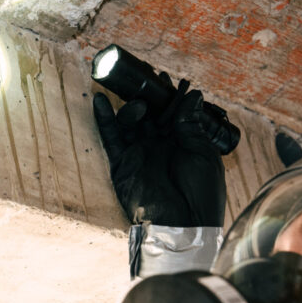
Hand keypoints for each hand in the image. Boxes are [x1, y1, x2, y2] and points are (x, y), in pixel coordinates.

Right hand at [93, 85, 227, 226]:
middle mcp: (158, 146)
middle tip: (144, 79)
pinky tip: (99, 100)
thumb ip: (192, 124)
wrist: (183, 224)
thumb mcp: (202, 152)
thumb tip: (193, 96)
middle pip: (148, 114)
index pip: (171, 113)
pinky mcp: (122, 165)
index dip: (168, 96)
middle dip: (146, 96)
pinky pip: (110, 138)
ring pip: (130, 123)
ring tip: (139, 104)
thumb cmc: (201, 192)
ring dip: (131, 108)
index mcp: (181, 142)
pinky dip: (103, 119)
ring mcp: (139, 154)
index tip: (165, 79)